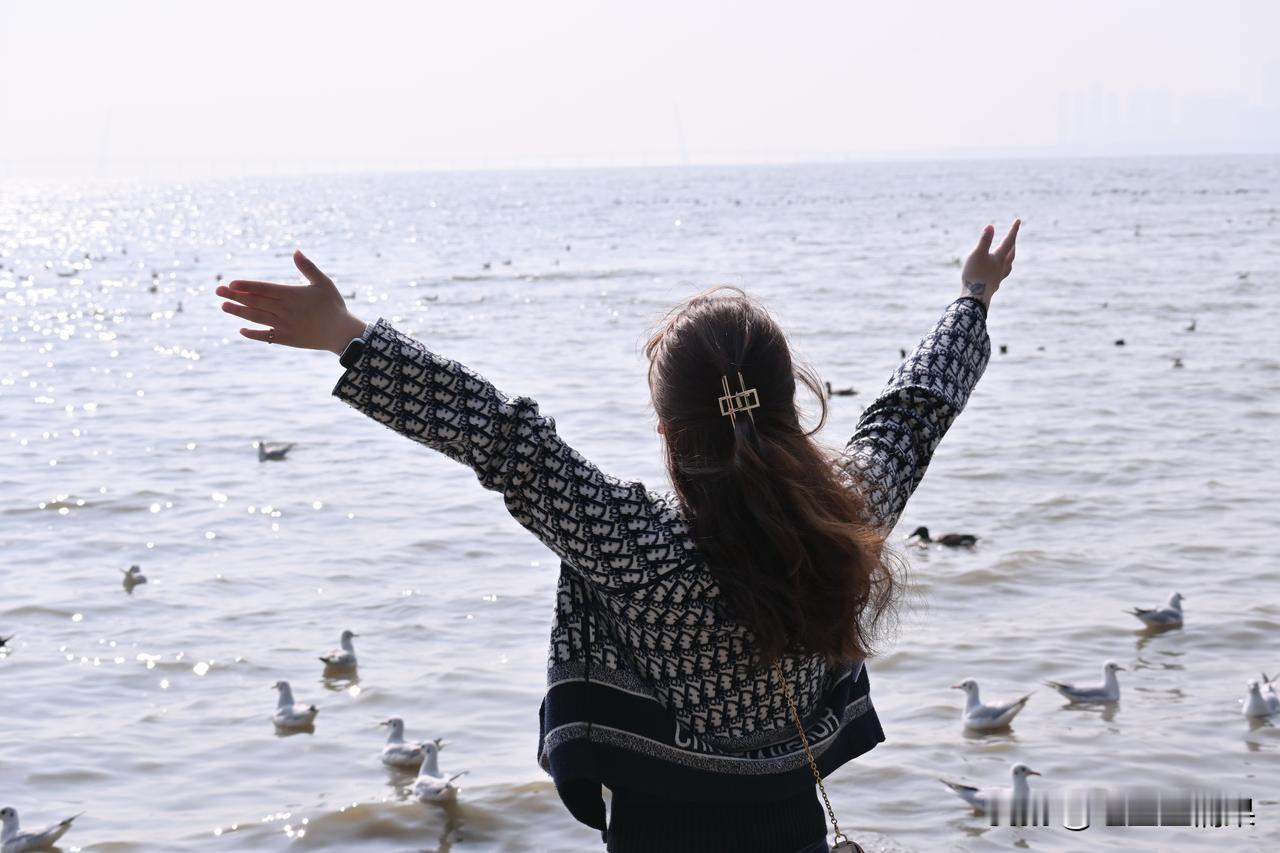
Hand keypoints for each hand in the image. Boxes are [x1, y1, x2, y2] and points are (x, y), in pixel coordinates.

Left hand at [215, 250, 366, 353]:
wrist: (342, 333)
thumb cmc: (334, 305)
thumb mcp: (323, 283)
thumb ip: (308, 268)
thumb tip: (296, 251)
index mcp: (292, 294)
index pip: (263, 288)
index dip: (246, 285)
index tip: (231, 283)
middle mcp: (285, 310)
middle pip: (255, 301)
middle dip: (235, 296)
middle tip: (218, 291)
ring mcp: (284, 326)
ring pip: (256, 317)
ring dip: (238, 312)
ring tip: (224, 306)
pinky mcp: (287, 339)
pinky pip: (266, 336)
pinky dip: (253, 333)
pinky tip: (241, 329)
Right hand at [960, 219, 1019, 308]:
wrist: (975, 298)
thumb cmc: (975, 275)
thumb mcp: (977, 254)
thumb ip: (984, 240)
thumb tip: (991, 226)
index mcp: (999, 258)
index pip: (1009, 241)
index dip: (1013, 230)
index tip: (1018, 220)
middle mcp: (1002, 267)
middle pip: (1011, 253)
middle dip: (1012, 244)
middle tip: (1013, 237)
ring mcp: (998, 277)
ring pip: (1008, 265)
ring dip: (1010, 257)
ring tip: (1009, 255)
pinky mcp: (993, 286)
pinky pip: (1001, 275)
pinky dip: (1002, 269)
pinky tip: (998, 273)